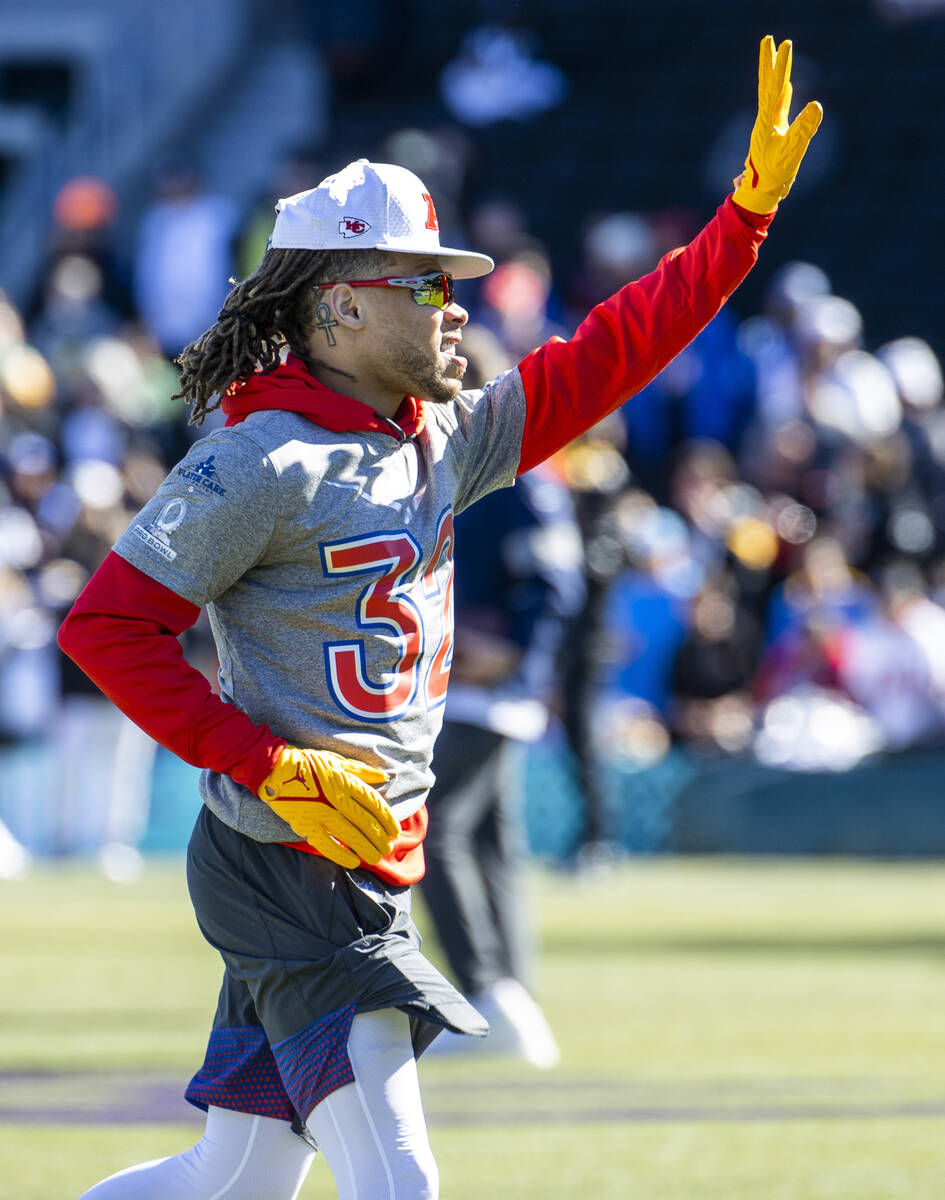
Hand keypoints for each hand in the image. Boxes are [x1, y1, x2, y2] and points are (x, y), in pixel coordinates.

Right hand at [258, 746, 399, 868]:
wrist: (274, 770)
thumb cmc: (308, 764)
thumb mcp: (337, 761)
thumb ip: (362, 771)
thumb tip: (384, 776)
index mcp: (345, 781)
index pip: (373, 803)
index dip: (386, 818)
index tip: (395, 830)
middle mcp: (335, 799)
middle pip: (364, 821)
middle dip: (379, 837)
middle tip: (388, 848)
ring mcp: (320, 813)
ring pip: (350, 835)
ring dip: (366, 848)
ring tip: (376, 857)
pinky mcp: (306, 825)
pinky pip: (326, 844)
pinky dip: (340, 854)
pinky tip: (353, 861)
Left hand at [733, 35, 822, 214]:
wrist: (762, 193)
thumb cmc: (775, 176)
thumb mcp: (791, 153)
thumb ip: (804, 130)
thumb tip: (816, 106)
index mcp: (767, 121)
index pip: (775, 87)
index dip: (781, 65)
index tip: (785, 44)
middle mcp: (766, 119)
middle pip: (768, 84)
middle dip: (769, 61)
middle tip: (770, 39)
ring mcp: (770, 125)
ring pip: (774, 92)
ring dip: (778, 73)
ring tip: (781, 54)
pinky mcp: (775, 132)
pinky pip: (780, 106)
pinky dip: (785, 92)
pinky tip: (789, 86)